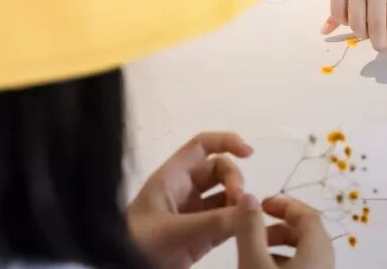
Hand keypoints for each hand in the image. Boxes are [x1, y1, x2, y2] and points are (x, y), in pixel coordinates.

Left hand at [127, 132, 253, 268]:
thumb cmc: (136, 245)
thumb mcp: (172, 231)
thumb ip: (212, 222)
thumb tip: (250, 209)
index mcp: (172, 178)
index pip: (202, 146)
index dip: (226, 141)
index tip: (248, 153)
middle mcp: (185, 191)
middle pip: (219, 170)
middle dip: (234, 179)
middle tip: (241, 201)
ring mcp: (193, 215)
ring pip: (226, 197)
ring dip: (239, 202)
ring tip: (246, 217)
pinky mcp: (200, 239)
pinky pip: (227, 222)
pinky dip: (240, 223)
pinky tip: (250, 228)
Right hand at [236, 194, 334, 268]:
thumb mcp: (254, 263)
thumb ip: (250, 230)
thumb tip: (248, 197)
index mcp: (320, 250)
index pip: (308, 215)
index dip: (283, 205)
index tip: (259, 205)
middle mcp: (327, 262)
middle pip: (307, 233)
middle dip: (279, 226)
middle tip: (253, 229)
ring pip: (304, 252)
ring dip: (279, 246)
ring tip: (253, 250)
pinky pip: (303, 267)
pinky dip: (283, 262)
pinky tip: (262, 266)